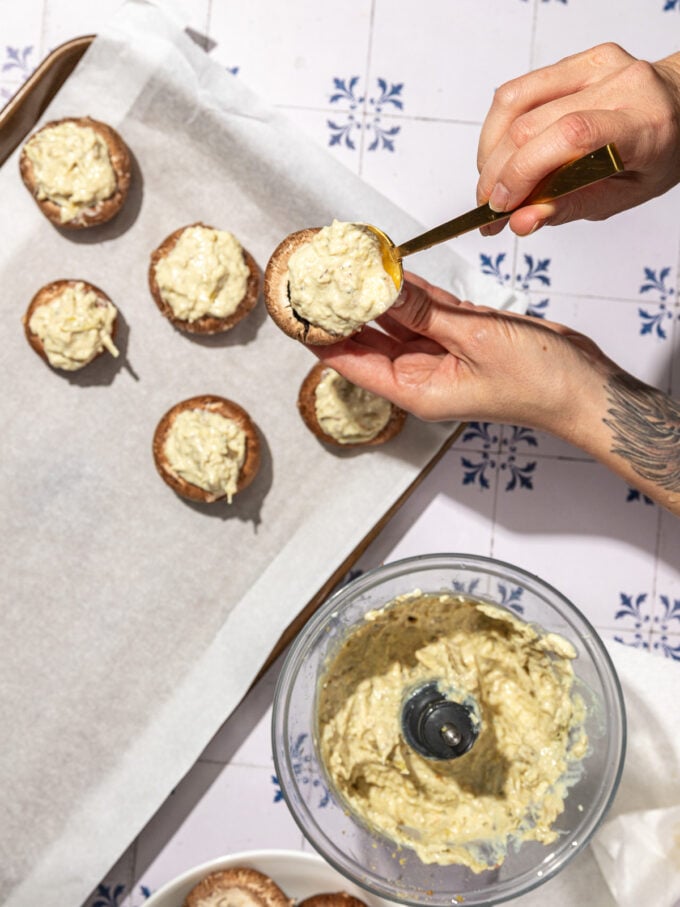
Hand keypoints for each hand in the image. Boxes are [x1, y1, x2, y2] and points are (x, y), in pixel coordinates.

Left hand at [315, 272, 612, 434]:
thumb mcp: (473, 339)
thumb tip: (379, 286)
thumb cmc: (537, 380)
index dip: (318, 334)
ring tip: (341, 262)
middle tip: (313, 274)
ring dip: (373, 294)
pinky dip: (409, 288)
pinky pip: (424, 309)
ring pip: (395, 319)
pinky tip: (388, 266)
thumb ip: (423, 311)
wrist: (584, 385)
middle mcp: (420, 374)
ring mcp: (440, 353)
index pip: (348, 362)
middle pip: (365, 340)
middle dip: (339, 309)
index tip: (294, 305)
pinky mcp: (460, 335)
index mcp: (415, 389)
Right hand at [476, 43, 679, 235]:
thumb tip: (522, 221)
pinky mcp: (576, 60)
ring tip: (491, 184)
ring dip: (490, 152)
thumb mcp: (623, 196)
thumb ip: (571, 208)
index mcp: (643, 124)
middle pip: (533, 125)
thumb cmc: (656, 154)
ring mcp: (596, 66)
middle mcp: (621, 85)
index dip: (524, 171)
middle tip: (489, 209)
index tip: (502, 208)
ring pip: (514, 103)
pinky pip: (518, 90)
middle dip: (497, 174)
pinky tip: (500, 155)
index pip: (572, 135)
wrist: (679, 107)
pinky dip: (497, 130)